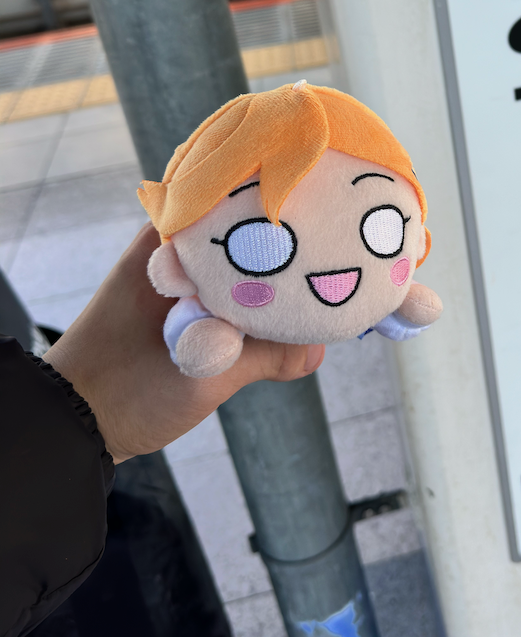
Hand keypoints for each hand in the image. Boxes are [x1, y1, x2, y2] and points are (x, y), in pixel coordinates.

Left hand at [44, 224, 324, 462]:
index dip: (282, 217)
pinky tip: (289, 325)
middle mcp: (175, 252)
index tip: (324, 225)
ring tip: (320, 293)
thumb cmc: (123, 390)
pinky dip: (256, 314)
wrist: (72, 427)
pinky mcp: (186, 312)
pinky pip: (231, 302)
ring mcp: (181, 283)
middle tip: (332, 263)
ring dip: (272, 292)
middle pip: (245, 241)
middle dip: (285, 258)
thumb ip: (264, 356)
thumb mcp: (201, 375)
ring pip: (241, 275)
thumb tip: (319, 346)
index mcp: (168, 243)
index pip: (237, 209)